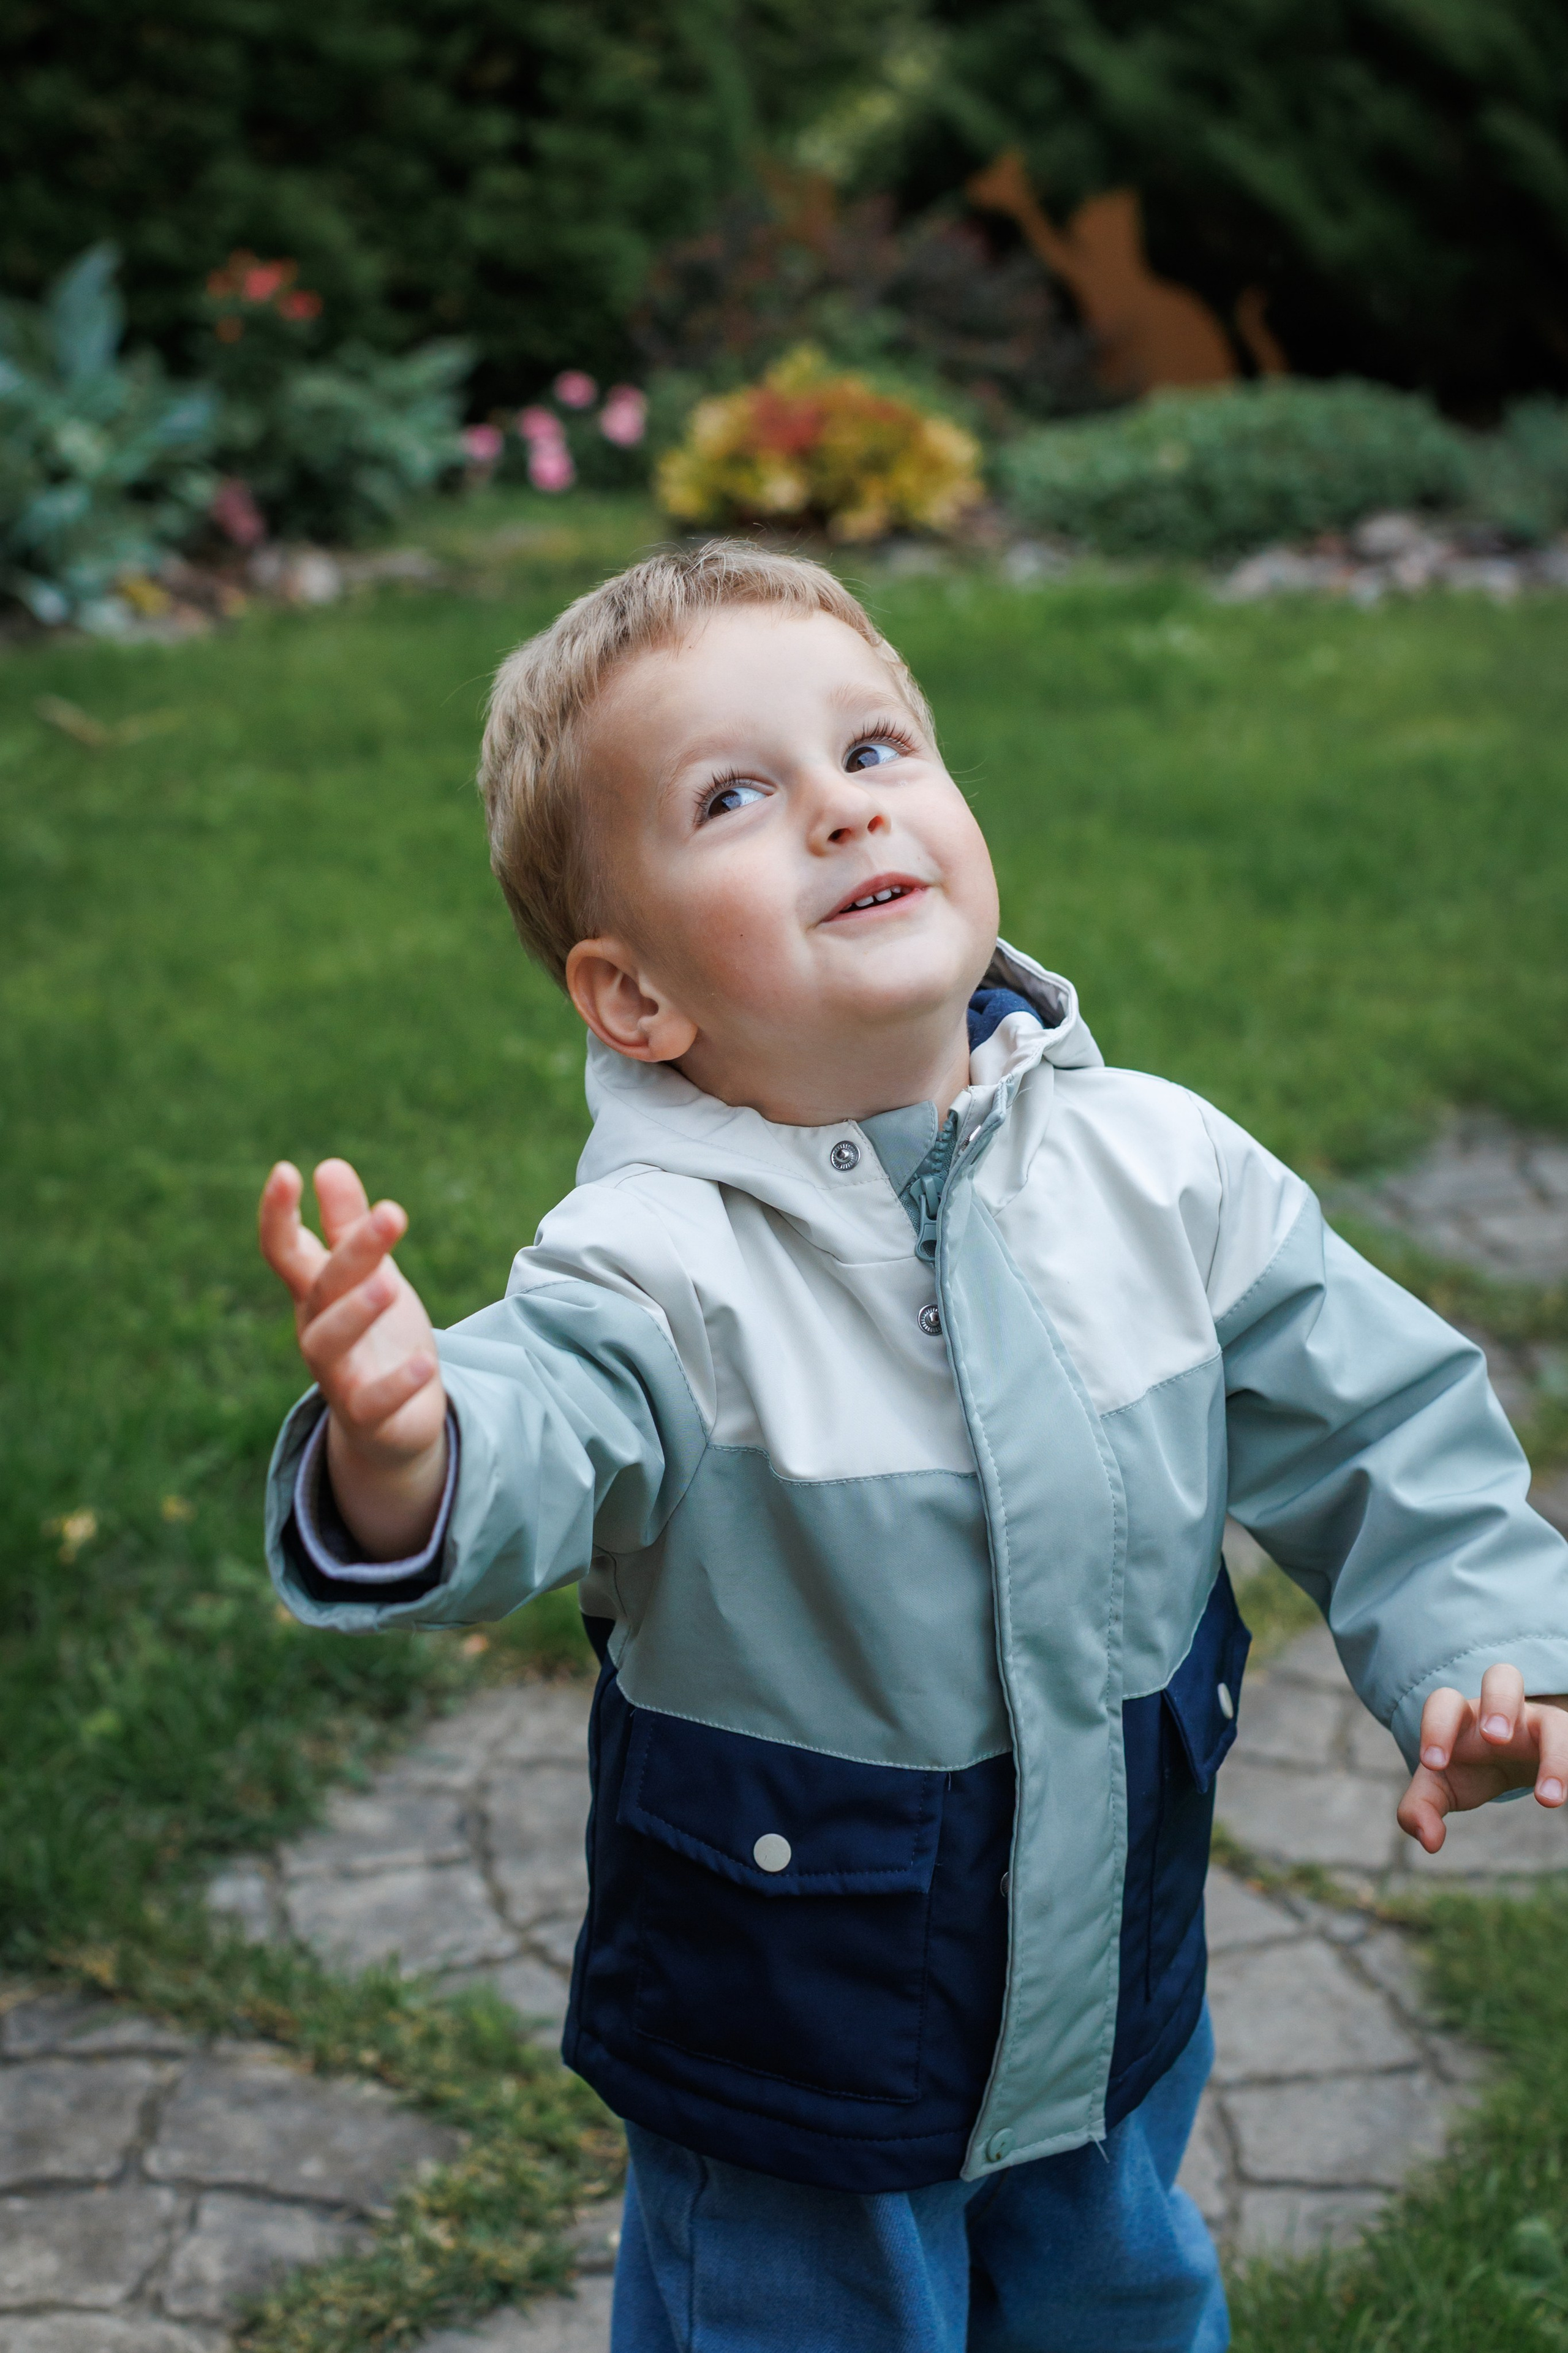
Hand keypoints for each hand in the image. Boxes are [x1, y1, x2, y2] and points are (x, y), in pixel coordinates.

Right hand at [259, 1158, 447, 1558]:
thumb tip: (328, 1165)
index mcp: (314, 1294)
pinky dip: (395, 1385)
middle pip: (322, 1288)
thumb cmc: (377, 1338)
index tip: (286, 1170)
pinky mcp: (367, 1417)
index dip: (278, 1215)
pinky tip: (424, 1364)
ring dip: (355, 1313)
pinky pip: (371, 1403)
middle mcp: (316, 1332)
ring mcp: (338, 1377)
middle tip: (391, 1212)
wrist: (392, 1424)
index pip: (285, 1251)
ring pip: (328, 1345)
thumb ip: (348, 1227)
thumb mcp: (369, 1275)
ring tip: (389, 1284)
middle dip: (353, 1251)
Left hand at [1397, 1665, 1567, 1852]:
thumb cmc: (1468, 1768)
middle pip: (1504, 1677)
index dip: (1435, 1727)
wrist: (1509, 1762)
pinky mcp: (1567, 1743)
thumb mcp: (1441, 1787)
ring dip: (1555, 1753)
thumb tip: (1429, 1842)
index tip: (1434, 1764)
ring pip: (1555, 1720)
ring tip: (1547, 1799)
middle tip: (1495, 1738)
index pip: (1445, 1702)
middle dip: (1499, 1702)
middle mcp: (1504, 1711)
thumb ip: (1421, 1809)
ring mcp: (1541, 1724)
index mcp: (1463, 1716)